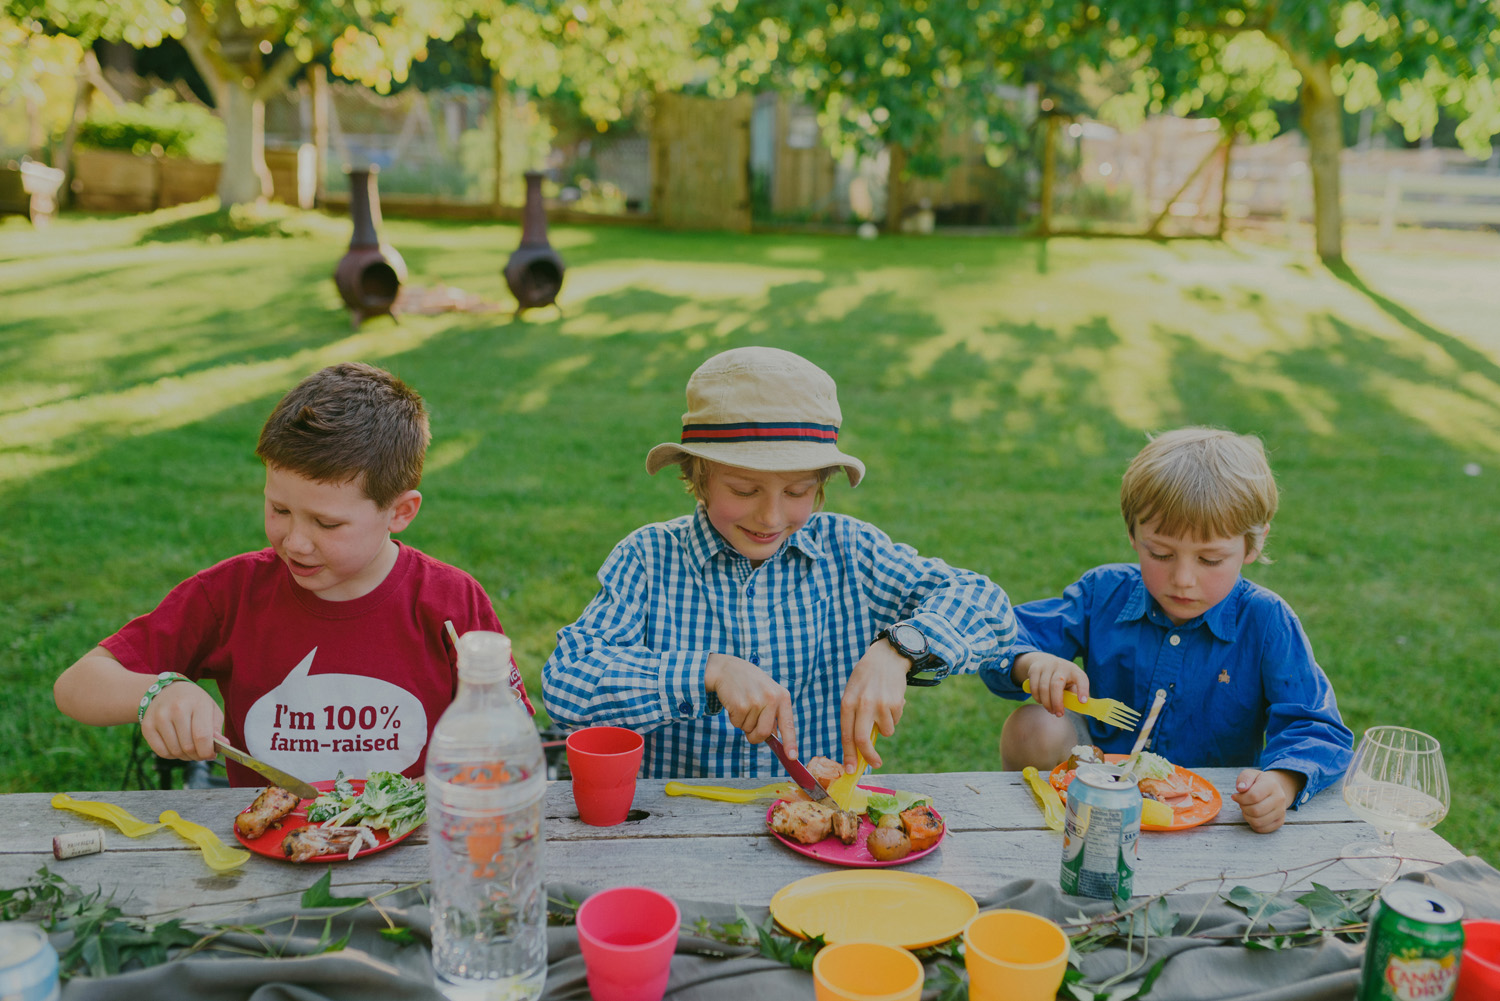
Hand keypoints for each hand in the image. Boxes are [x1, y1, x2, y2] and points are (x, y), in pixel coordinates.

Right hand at [140, 680, 222, 760]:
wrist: (166, 690)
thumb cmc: (194, 702)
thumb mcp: (211, 709)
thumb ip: (217, 728)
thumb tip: (222, 745)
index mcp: (197, 704)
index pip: (202, 736)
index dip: (208, 751)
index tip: (211, 755)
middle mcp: (176, 709)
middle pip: (188, 747)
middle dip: (198, 755)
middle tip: (201, 753)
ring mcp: (159, 718)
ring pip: (175, 751)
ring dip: (185, 756)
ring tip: (190, 748)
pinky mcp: (147, 726)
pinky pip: (161, 752)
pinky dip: (171, 755)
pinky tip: (177, 746)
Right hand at [705, 653, 796, 754]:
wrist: (727, 669)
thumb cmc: (750, 683)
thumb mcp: (768, 692)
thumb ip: (773, 713)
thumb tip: (773, 737)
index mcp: (782, 696)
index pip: (788, 724)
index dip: (790, 742)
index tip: (792, 757)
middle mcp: (771, 698)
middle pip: (765, 733)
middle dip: (755, 736)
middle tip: (750, 727)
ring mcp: (756, 701)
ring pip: (749, 729)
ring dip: (743, 723)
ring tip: (743, 704)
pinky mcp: (741, 705)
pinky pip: (738, 724)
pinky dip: (734, 719)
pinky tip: (735, 703)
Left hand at [840, 640, 908, 769]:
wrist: (887, 657)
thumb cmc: (866, 679)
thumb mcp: (853, 694)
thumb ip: (854, 718)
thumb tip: (859, 748)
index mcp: (847, 703)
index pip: (846, 735)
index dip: (848, 755)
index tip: (850, 770)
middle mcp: (862, 704)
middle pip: (863, 740)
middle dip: (868, 757)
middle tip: (875, 764)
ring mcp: (880, 704)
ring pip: (885, 732)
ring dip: (885, 727)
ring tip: (882, 709)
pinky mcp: (896, 703)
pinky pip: (895, 721)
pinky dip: (894, 717)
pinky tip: (891, 701)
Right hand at [1014, 652, 1089, 715]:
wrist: (1043, 661)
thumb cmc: (1062, 679)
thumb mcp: (1071, 683)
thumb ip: (1073, 695)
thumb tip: (1078, 708)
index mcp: (1074, 671)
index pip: (1081, 679)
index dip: (1082, 690)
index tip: (1082, 702)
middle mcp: (1061, 666)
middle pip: (1056, 685)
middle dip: (1057, 703)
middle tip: (1059, 714)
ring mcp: (1047, 666)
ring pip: (1043, 688)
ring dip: (1046, 703)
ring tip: (1050, 710)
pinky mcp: (1035, 669)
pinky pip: (1034, 687)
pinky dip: (1037, 697)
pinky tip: (1041, 702)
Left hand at [1231, 768, 1303, 833]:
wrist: (1273, 789)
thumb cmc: (1258, 782)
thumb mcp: (1250, 774)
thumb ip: (1244, 778)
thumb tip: (1240, 789)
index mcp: (1272, 785)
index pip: (1253, 796)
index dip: (1240, 798)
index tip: (1235, 796)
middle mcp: (1280, 799)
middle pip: (1255, 811)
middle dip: (1243, 807)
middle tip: (1241, 803)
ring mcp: (1281, 811)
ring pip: (1258, 822)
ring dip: (1247, 816)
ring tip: (1246, 808)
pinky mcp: (1279, 821)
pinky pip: (1262, 829)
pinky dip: (1252, 824)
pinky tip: (1252, 815)